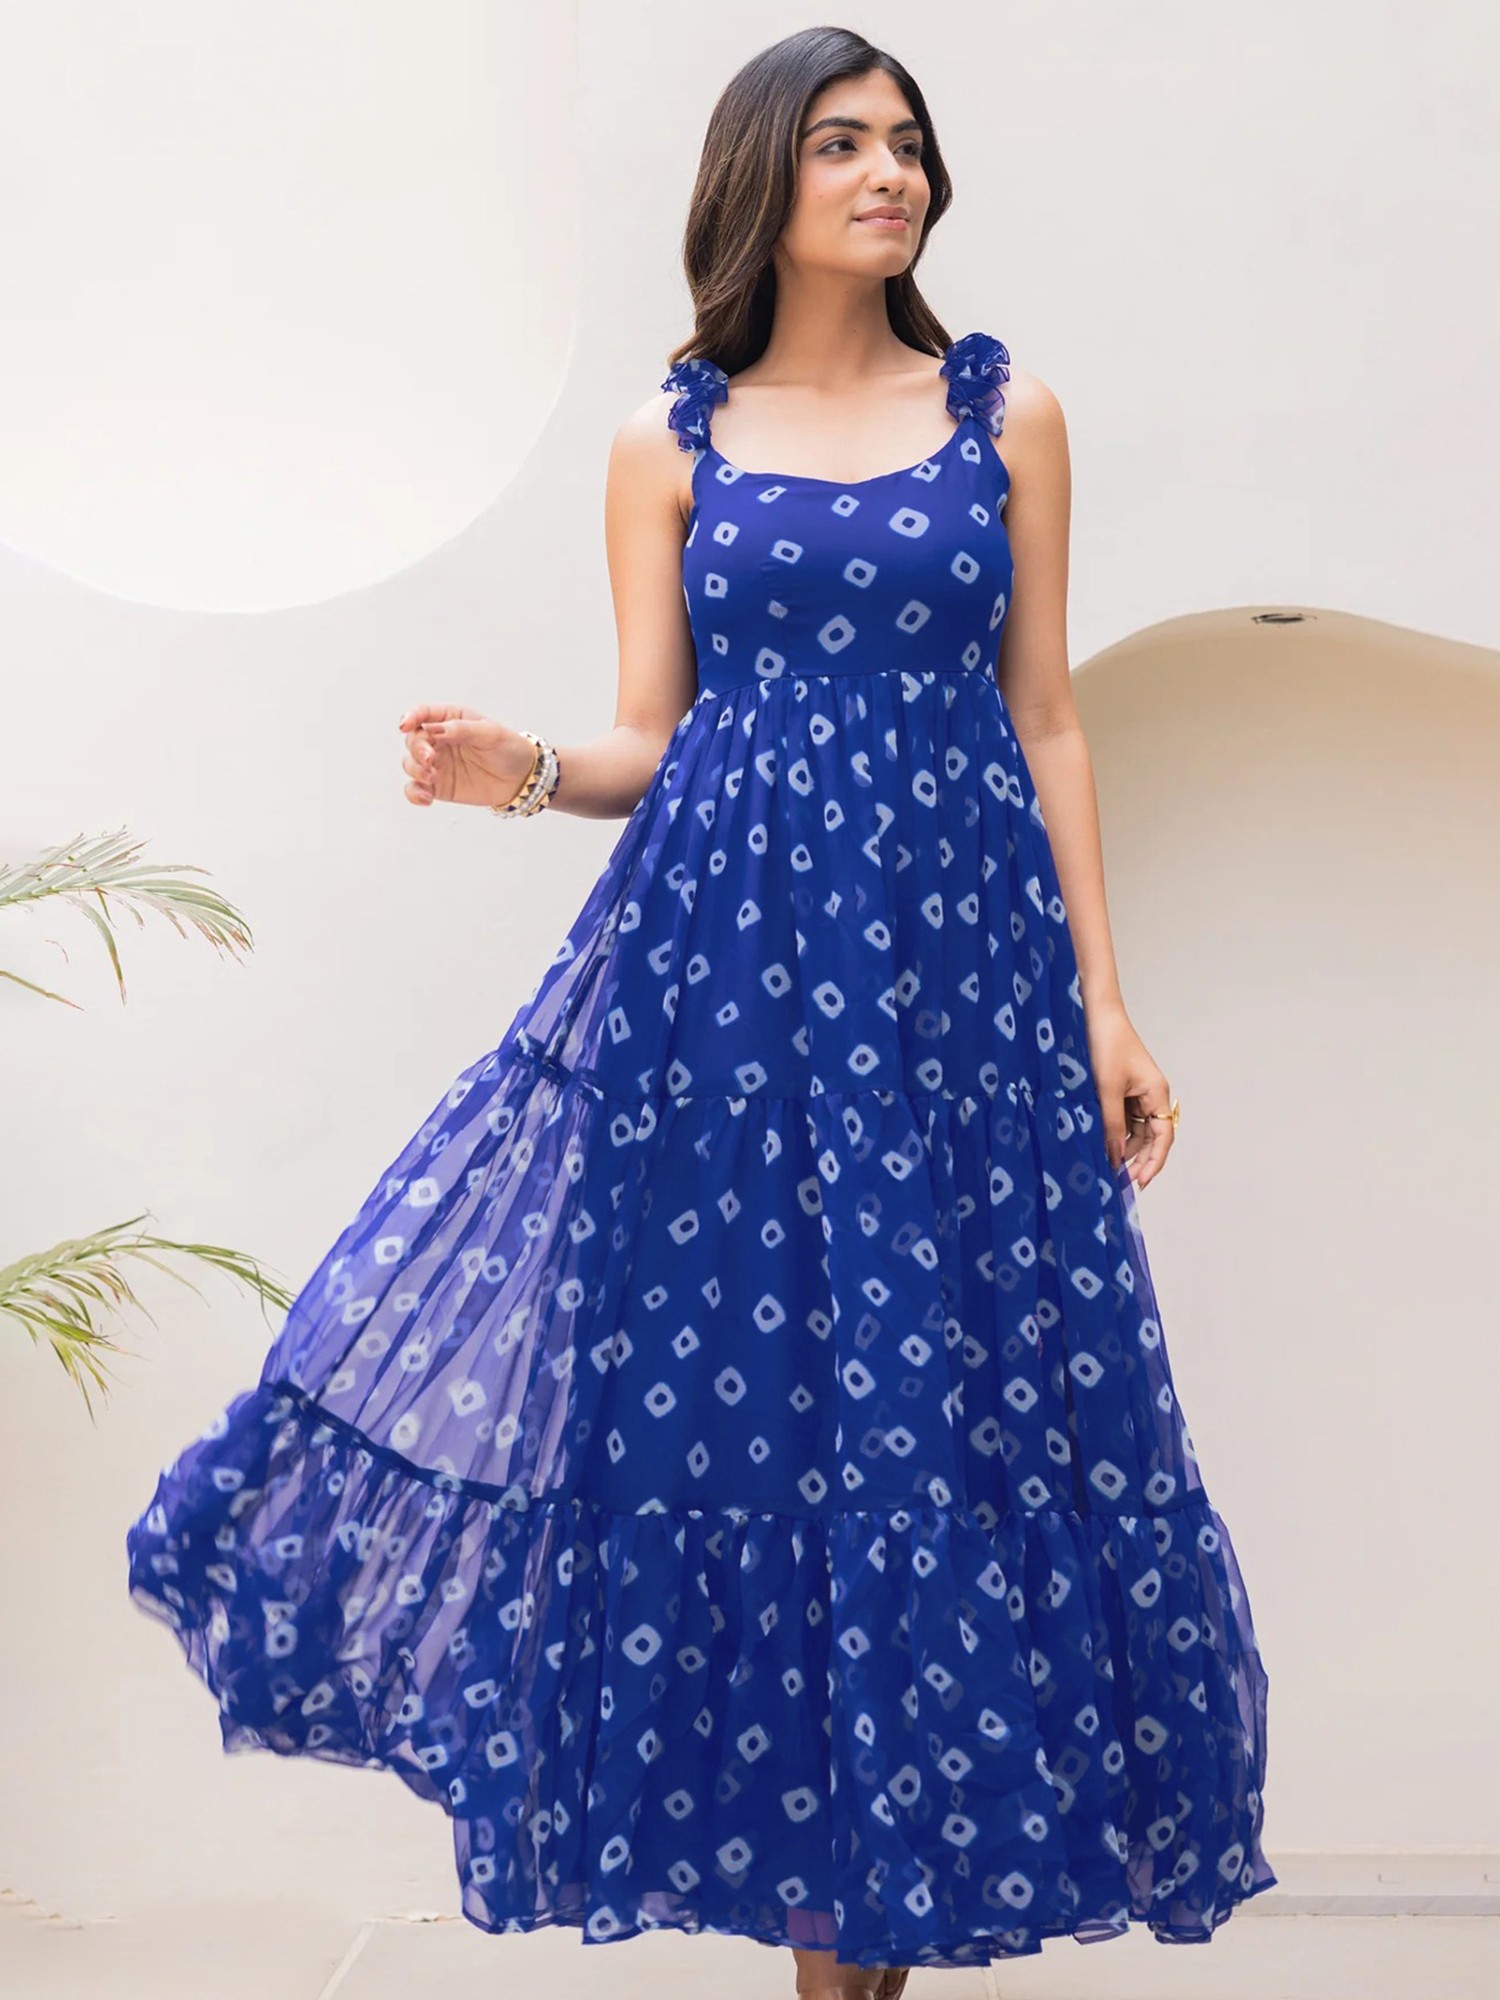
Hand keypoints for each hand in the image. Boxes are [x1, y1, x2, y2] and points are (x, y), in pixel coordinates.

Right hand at [397, 705, 536, 810]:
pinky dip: (414, 794)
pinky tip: (427, 798)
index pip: (423, 714)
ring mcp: (436, 764)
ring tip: (432, 778)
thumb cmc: (509, 749)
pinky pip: (415, 789)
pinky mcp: (438, 786)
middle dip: (416, 749)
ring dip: (414, 770)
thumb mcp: (490, 734)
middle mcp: (438, 739)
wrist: (522, 779)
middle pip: (412, 740)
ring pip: (409, 763)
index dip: (410, 717)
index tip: (405, 726)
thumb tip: (434, 730)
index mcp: (450, 719)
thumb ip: (462, 729)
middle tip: (429, 760)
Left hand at [1083, 1001, 1176, 1188]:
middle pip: (1150, 1138)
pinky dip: (1114, 1133)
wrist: (1096, 1015)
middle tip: (1120, 1181)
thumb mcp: (1107, 1090)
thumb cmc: (1107, 1046)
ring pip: (1135, 1130)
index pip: (1163, 1138)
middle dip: (1138, 1160)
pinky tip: (1102, 1145)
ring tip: (1108, 1168)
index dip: (1154, 1162)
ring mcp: (1137, 1094)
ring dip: (1124, 1148)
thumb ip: (1112, 1126)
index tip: (1140, 1182)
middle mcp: (1151, 1096)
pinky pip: (1122, 1119)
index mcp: (1157, 1094)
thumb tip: (1116, 1158)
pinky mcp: (1122, 1090)